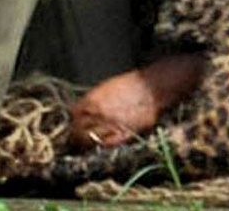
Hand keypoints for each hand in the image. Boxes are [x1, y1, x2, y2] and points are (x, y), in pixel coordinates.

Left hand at [69, 53, 205, 149]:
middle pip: (77, 132)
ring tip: (92, 142)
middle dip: (78, 135)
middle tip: (82, 138)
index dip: (74, 122)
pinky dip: (103, 145)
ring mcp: (110, 124)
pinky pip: (106, 145)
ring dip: (89, 142)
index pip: (73, 117)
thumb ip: (92, 101)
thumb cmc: (133, 84)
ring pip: (90, 141)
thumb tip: (81, 113)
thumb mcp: (108, 87)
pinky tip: (105, 142)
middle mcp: (98, 113)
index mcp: (92, 100)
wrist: (155, 86)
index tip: (76, 125)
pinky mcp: (124, 133)